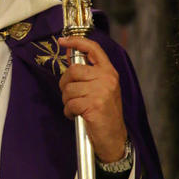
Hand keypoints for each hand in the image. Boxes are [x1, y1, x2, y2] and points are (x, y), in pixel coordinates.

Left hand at [58, 36, 127, 162]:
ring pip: (69, 89)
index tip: (63, 41)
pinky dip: (68, 111)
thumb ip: (87, 72)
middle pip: (73, 70)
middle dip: (65, 83)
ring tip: (75, 107)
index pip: (93, 49)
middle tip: (69, 94)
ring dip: (67, 101)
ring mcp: (101, 92)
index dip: (76, 41)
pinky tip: (76, 115)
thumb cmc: (105, 113)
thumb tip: (70, 54)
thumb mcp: (101, 88)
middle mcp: (106, 79)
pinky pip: (70, 104)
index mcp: (109, 72)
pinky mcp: (94, 105)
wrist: (114, 138)